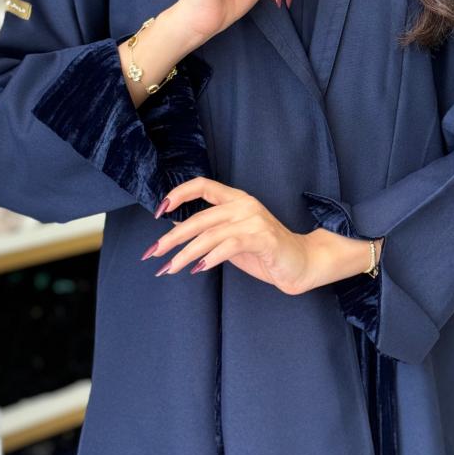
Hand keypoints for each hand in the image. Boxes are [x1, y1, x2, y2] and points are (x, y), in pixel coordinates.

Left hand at [139, 177, 378, 294]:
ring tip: (169, 268)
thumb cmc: (264, 252)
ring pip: (209, 235)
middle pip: (199, 218)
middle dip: (172, 238)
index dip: (178, 194)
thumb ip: (208, 231)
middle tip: (153, 253)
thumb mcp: (230, 238)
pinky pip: (229, 246)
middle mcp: (244, 205)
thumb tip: (176, 229)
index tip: (158, 212)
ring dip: (185, 254)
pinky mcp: (262, 239)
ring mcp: (254, 221)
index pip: (202, 185)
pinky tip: (197, 269)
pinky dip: (210, 258)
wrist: (300, 264)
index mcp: (236, 199)